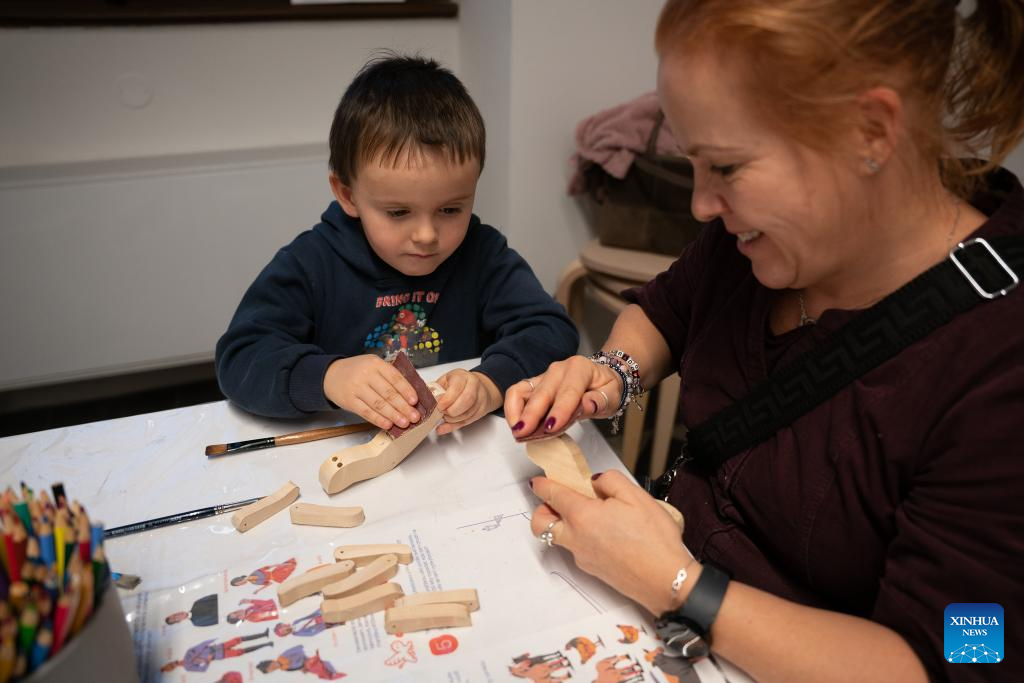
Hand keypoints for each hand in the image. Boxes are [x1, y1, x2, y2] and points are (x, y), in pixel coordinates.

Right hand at [323, 355, 421, 430]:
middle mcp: (366, 374)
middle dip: (404, 407)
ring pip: (379, 404)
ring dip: (393, 415)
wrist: (330, 374)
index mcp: (376, 363)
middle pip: (388, 393)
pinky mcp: (349, 400)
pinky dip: (378, 419)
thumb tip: (410, 395)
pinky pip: (366, 412)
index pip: (395, 377)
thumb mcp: (373, 366)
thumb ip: (389, 377)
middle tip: (415, 416)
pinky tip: (387, 424)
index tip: (415, 401)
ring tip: (404, 423)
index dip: (406, 390)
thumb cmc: (357, 371)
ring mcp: (356, 387)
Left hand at [434, 370, 501, 435]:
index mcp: (463, 377)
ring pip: (468, 414)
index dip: (447, 399)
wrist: (477, 386)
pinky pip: (467, 422)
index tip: (439, 406)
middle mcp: (474, 387)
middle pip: (467, 401)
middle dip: (451, 411)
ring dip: (452, 419)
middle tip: (442, 412)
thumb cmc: (458, 382)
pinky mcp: (480, 411)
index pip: (457, 388)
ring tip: (444, 417)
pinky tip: (442, 428)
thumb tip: (425, 398)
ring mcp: (480, 399)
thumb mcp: (445, 380)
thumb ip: (436, 389)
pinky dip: (452, 426)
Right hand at [505, 355, 621, 437]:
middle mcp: (558, 369)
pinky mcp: (534, 385)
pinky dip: (513, 409)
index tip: (550, 428)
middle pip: (542, 392)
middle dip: (531, 414)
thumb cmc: (606, 388)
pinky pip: (517, 393)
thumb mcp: (612, 395)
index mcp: (580, 368)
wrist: (600, 378)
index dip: (559, 410)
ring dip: (517, 412)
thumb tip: (587, 405)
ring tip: (518, 433)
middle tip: (524, 435)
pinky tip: (516, 425)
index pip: (568, 391)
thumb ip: (600, 401)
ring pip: (523, 390)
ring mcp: (544, 376)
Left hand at [529, 470, 692, 614]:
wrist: (665, 580)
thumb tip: (596, 481)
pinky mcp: (592, 569)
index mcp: (583, 516)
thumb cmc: (654, 541)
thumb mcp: (636, 496)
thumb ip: (610, 481)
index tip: (540, 481)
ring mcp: (582, 556)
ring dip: (562, 524)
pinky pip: (576, 549)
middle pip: (540, 523)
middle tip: (559, 499)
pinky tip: (604, 532)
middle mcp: (576, 538)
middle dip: (543, 509)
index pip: (551, 495)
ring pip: (558, 538)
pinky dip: (580, 538)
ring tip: (588, 514)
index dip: (542, 485)